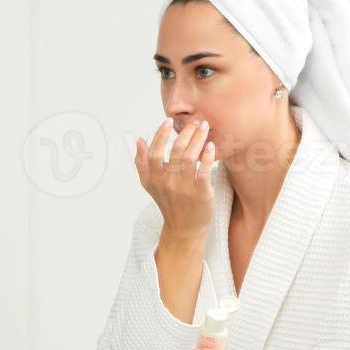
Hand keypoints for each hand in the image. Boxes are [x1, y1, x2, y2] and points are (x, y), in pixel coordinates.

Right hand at [135, 117, 214, 242]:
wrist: (184, 228)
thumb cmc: (168, 202)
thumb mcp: (149, 184)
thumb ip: (142, 162)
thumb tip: (139, 139)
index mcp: (153, 178)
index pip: (154, 153)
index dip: (160, 135)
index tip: (168, 121)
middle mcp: (167, 183)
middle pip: (176, 151)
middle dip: (186, 132)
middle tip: (195, 121)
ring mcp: (184, 188)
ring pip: (191, 158)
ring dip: (198, 139)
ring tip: (204, 127)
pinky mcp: (200, 193)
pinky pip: (204, 171)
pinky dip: (207, 157)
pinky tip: (210, 146)